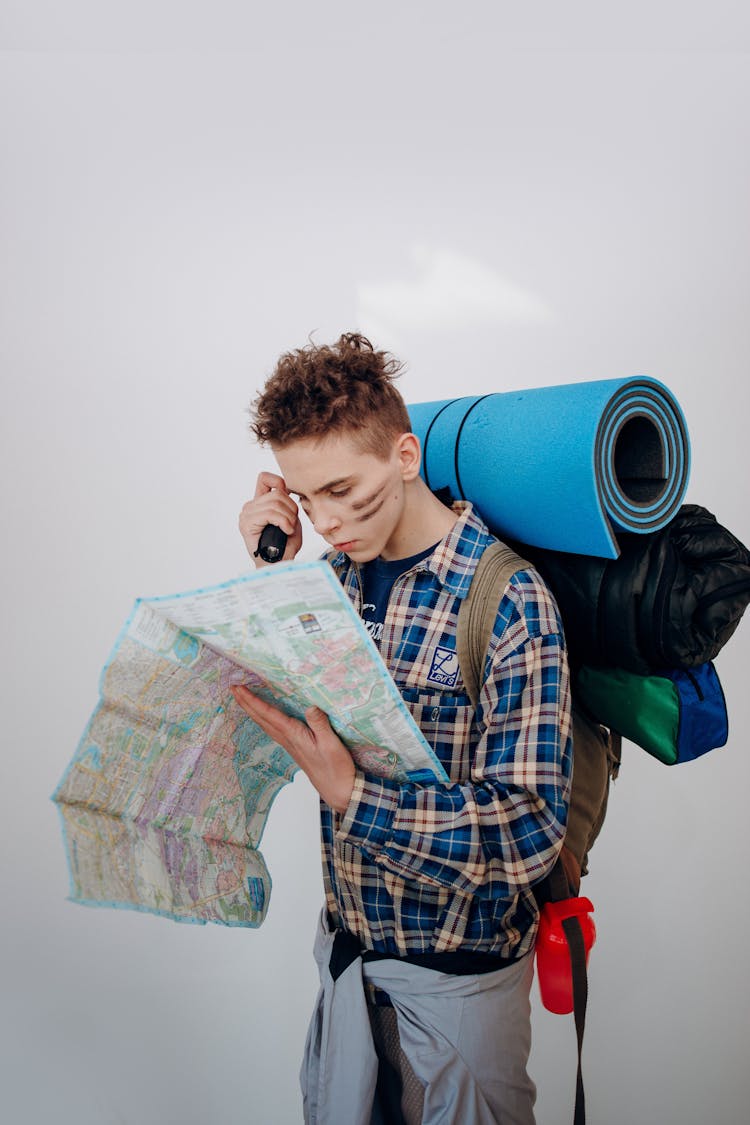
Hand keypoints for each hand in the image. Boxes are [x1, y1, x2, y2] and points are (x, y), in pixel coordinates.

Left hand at [231, 685, 355, 812]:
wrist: (337, 790)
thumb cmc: (336, 767)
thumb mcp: (331, 744)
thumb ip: (320, 724)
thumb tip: (310, 706)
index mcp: (294, 735)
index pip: (268, 714)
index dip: (253, 700)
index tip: (239, 689)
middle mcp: (287, 739)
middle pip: (261, 718)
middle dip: (246, 702)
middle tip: (233, 688)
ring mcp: (289, 744)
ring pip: (265, 724)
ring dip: (252, 710)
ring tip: (242, 699)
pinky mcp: (294, 747)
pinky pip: (273, 729)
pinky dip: (263, 719)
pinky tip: (263, 718)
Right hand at [239, 472, 302, 566]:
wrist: (277, 566)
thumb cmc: (284, 547)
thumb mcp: (291, 520)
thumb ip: (288, 505)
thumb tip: (288, 490)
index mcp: (260, 504)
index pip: (264, 478)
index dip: (279, 481)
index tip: (290, 498)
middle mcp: (251, 507)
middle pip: (276, 493)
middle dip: (291, 508)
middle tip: (293, 524)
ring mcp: (247, 514)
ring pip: (274, 503)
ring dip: (288, 517)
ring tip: (289, 529)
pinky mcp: (247, 523)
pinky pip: (270, 513)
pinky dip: (284, 522)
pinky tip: (286, 531)